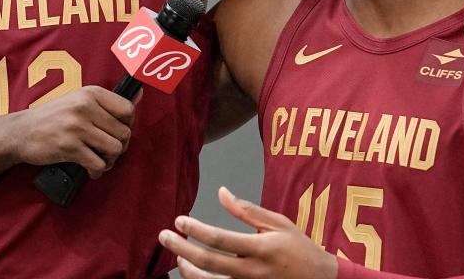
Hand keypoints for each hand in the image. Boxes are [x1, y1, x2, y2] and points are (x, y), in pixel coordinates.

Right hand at [11, 86, 136, 178]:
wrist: (20, 132)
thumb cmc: (53, 117)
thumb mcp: (79, 100)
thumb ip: (108, 102)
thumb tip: (141, 93)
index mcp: (91, 93)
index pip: (128, 109)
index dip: (127, 124)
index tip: (116, 131)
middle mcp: (85, 107)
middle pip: (124, 132)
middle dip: (119, 146)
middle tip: (107, 150)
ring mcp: (77, 127)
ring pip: (115, 149)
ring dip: (110, 160)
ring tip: (100, 160)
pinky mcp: (70, 147)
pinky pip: (98, 164)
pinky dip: (97, 170)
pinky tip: (90, 168)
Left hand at [159, 187, 337, 278]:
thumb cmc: (299, 250)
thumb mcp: (278, 223)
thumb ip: (247, 210)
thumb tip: (222, 193)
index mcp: (261, 248)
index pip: (220, 238)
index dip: (195, 229)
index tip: (179, 220)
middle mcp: (253, 272)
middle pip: (208, 263)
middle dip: (181, 249)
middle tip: (164, 237)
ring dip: (187, 271)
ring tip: (177, 257)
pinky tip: (193, 272)